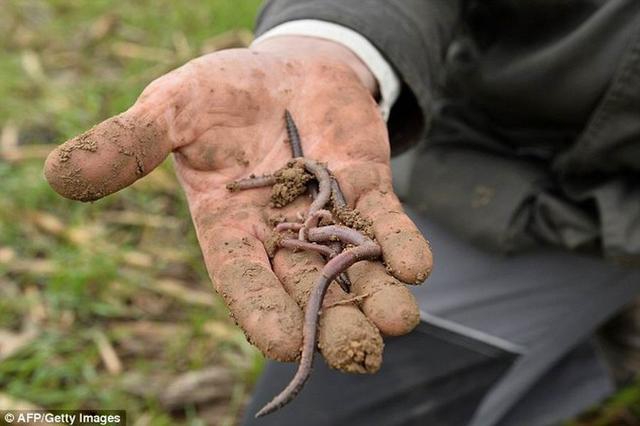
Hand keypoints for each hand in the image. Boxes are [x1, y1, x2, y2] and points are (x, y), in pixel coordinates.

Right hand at [44, 36, 431, 371]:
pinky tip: (414, 267)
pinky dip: (400, 245)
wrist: (282, 68)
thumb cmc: (219, 93)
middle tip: (356, 353)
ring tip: (397, 321)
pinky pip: (387, 223)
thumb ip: (130, 144)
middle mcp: (282, 235)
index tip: (283, 345)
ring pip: (354, 268)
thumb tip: (62, 173)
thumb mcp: (170, 109)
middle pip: (307, 290)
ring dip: (377, 296)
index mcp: (229, 229)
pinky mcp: (368, 190)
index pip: (244, 282)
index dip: (261, 312)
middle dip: (332, 323)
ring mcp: (330, 216)